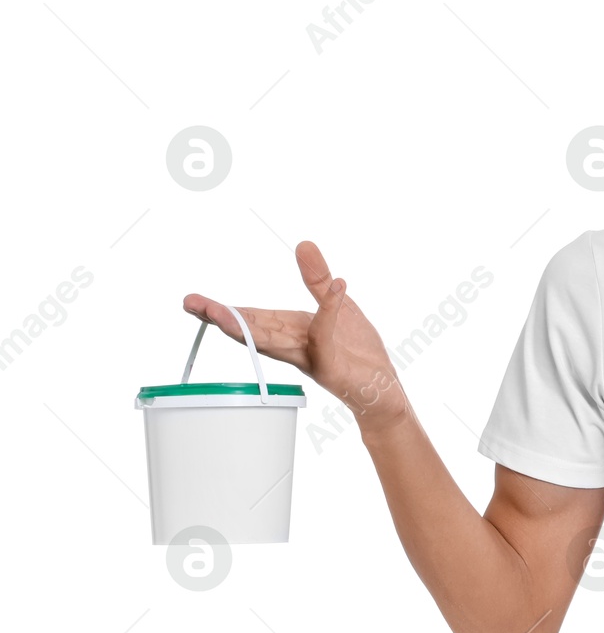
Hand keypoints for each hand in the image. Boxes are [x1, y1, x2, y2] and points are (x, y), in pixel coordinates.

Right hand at [183, 241, 408, 434]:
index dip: (223, 310)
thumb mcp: (339, 306)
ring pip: (273, 342)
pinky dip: (329, 310)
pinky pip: (326, 336)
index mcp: (290, 331)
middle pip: (252, 332)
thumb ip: (318, 279)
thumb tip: (303, 244)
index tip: (193, 302)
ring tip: (218, 312)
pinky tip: (335, 286)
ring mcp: (310, 359)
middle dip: (221, 319)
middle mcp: (293, 347)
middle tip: (192, 306)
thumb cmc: (357, 351)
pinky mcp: (331, 367)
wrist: (382, 388)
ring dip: (246, 327)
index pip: (251, 319)